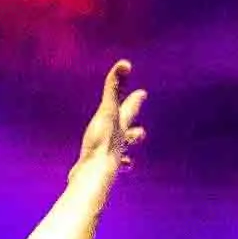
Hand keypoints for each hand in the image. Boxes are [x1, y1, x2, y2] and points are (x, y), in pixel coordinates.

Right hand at [71, 58, 150, 172]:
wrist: (95, 174)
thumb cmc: (102, 142)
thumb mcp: (107, 110)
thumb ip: (113, 87)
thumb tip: (126, 63)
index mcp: (119, 128)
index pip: (129, 110)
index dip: (134, 101)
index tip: (142, 94)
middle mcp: (117, 144)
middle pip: (128, 136)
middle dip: (134, 133)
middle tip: (141, 132)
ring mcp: (108, 159)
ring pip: (117, 157)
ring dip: (123, 157)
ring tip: (128, 161)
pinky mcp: (95, 171)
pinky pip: (99, 171)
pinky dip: (100, 172)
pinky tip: (98, 175)